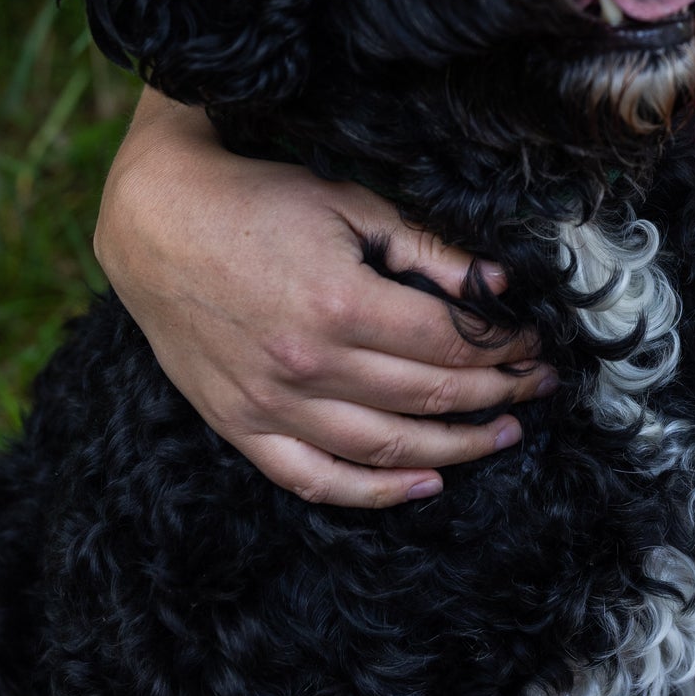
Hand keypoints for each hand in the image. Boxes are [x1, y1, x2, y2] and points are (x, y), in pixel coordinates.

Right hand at [96, 93, 555, 508]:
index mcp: (340, 303)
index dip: (502, 345)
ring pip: (385, 447)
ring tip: (502, 435)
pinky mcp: (241, 426)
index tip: (533, 342)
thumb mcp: (351, 204)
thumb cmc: (259, 203)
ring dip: (455, 447)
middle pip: (427, 395)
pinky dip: (374, 492)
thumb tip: (500, 283)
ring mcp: (271, 405)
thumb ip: (427, 250)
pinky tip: (424, 483)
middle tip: (537, 387)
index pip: (448, 342)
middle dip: (496, 393)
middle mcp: (309, 364)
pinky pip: (315, 480)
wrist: (157, 224)